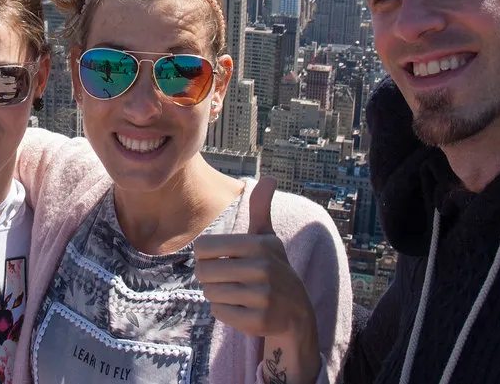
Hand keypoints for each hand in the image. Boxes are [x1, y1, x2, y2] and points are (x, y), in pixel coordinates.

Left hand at [194, 177, 319, 383]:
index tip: (224, 259)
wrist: (296, 312)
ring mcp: (263, 296)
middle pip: (203, 271)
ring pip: (210, 293)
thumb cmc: (272, 268)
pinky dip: (226, 312)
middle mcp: (263, 269)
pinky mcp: (259, 321)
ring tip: (239, 293)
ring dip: (218, 295)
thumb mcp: (267, 238)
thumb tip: (270, 177)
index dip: (207, 255)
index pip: (203, 246)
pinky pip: (220, 313)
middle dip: (210, 277)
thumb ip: (261, 208)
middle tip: (230, 279)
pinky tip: (245, 309)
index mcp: (258, 244)